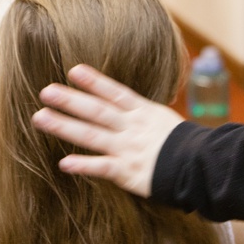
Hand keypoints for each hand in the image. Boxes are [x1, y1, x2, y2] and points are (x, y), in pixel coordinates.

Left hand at [30, 64, 187, 197]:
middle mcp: (132, 128)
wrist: (203, 167)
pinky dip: (84, 166)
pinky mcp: (129, 172)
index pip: (115, 93)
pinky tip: (64, 163)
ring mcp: (128, 149)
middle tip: (45, 91)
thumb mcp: (165, 120)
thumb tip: (126, 105)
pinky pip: (103, 167)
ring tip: (41, 118)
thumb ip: (143, 114)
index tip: (73, 71)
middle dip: (70, 100)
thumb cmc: (187, 145)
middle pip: (97, 111)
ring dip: (65, 126)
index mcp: (144, 113)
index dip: (94, 82)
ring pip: (91, 135)